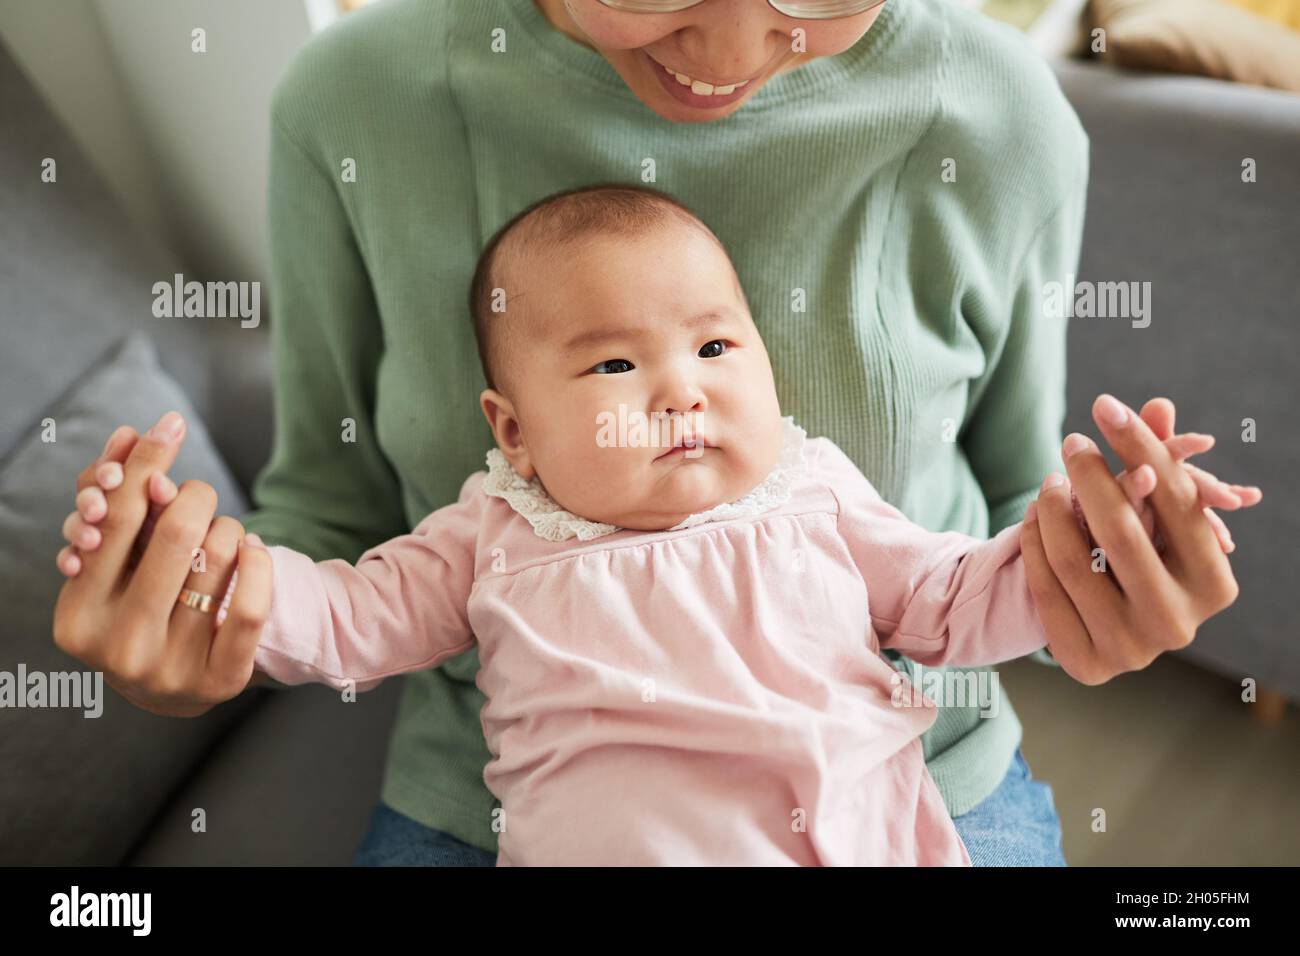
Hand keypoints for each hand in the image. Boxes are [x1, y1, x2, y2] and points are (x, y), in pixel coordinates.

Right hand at [51, 412, 272, 715]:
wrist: (173, 684)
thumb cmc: (141, 601)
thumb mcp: (120, 558)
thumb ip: (123, 500)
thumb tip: (140, 433)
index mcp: (78, 616)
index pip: (116, 520)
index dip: (144, 466)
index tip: (169, 426)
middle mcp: (119, 648)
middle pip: (175, 534)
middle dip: (195, 495)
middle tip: (199, 492)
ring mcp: (170, 671)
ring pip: (219, 561)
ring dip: (228, 530)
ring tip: (224, 534)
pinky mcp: (221, 681)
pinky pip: (251, 604)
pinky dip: (260, 563)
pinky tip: (254, 551)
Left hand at [1021, 395, 1261, 684]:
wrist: (1106, 629)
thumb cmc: (1142, 559)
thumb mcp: (1157, 516)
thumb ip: (1158, 463)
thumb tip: (1156, 404)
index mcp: (1214, 585)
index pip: (1175, 501)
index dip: (1140, 447)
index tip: (1106, 406)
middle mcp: (1178, 622)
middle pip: (1122, 529)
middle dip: (1091, 475)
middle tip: (1071, 441)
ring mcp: (1131, 648)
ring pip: (1072, 558)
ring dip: (1053, 507)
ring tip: (1050, 480)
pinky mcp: (1085, 663)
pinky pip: (1045, 586)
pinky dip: (1035, 542)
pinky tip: (1034, 515)